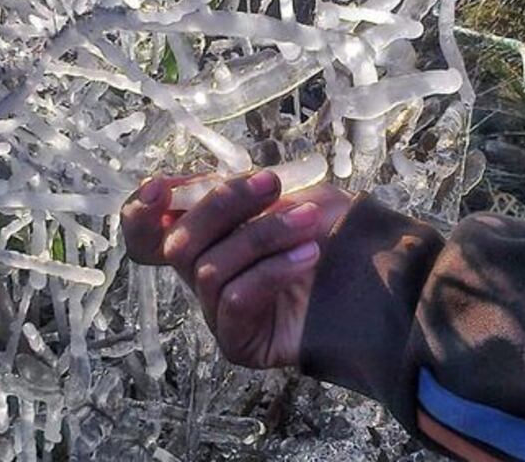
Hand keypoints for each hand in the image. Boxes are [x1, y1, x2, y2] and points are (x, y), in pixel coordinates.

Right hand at [120, 170, 352, 368]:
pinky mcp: (237, 341)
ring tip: (308, 221)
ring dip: (262, 236)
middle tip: (272, 184)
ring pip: (209, 268)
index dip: (141, 212)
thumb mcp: (289, 192)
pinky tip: (307, 255)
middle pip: (177, 243)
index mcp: (207, 236)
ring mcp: (217, 311)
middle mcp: (203, 274)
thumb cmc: (332, 230)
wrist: (383, 277)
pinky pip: (234, 299)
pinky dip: (272, 270)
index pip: (146, 230)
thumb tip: (200, 183)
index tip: (161, 189)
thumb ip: (238, 185)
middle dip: (223, 205)